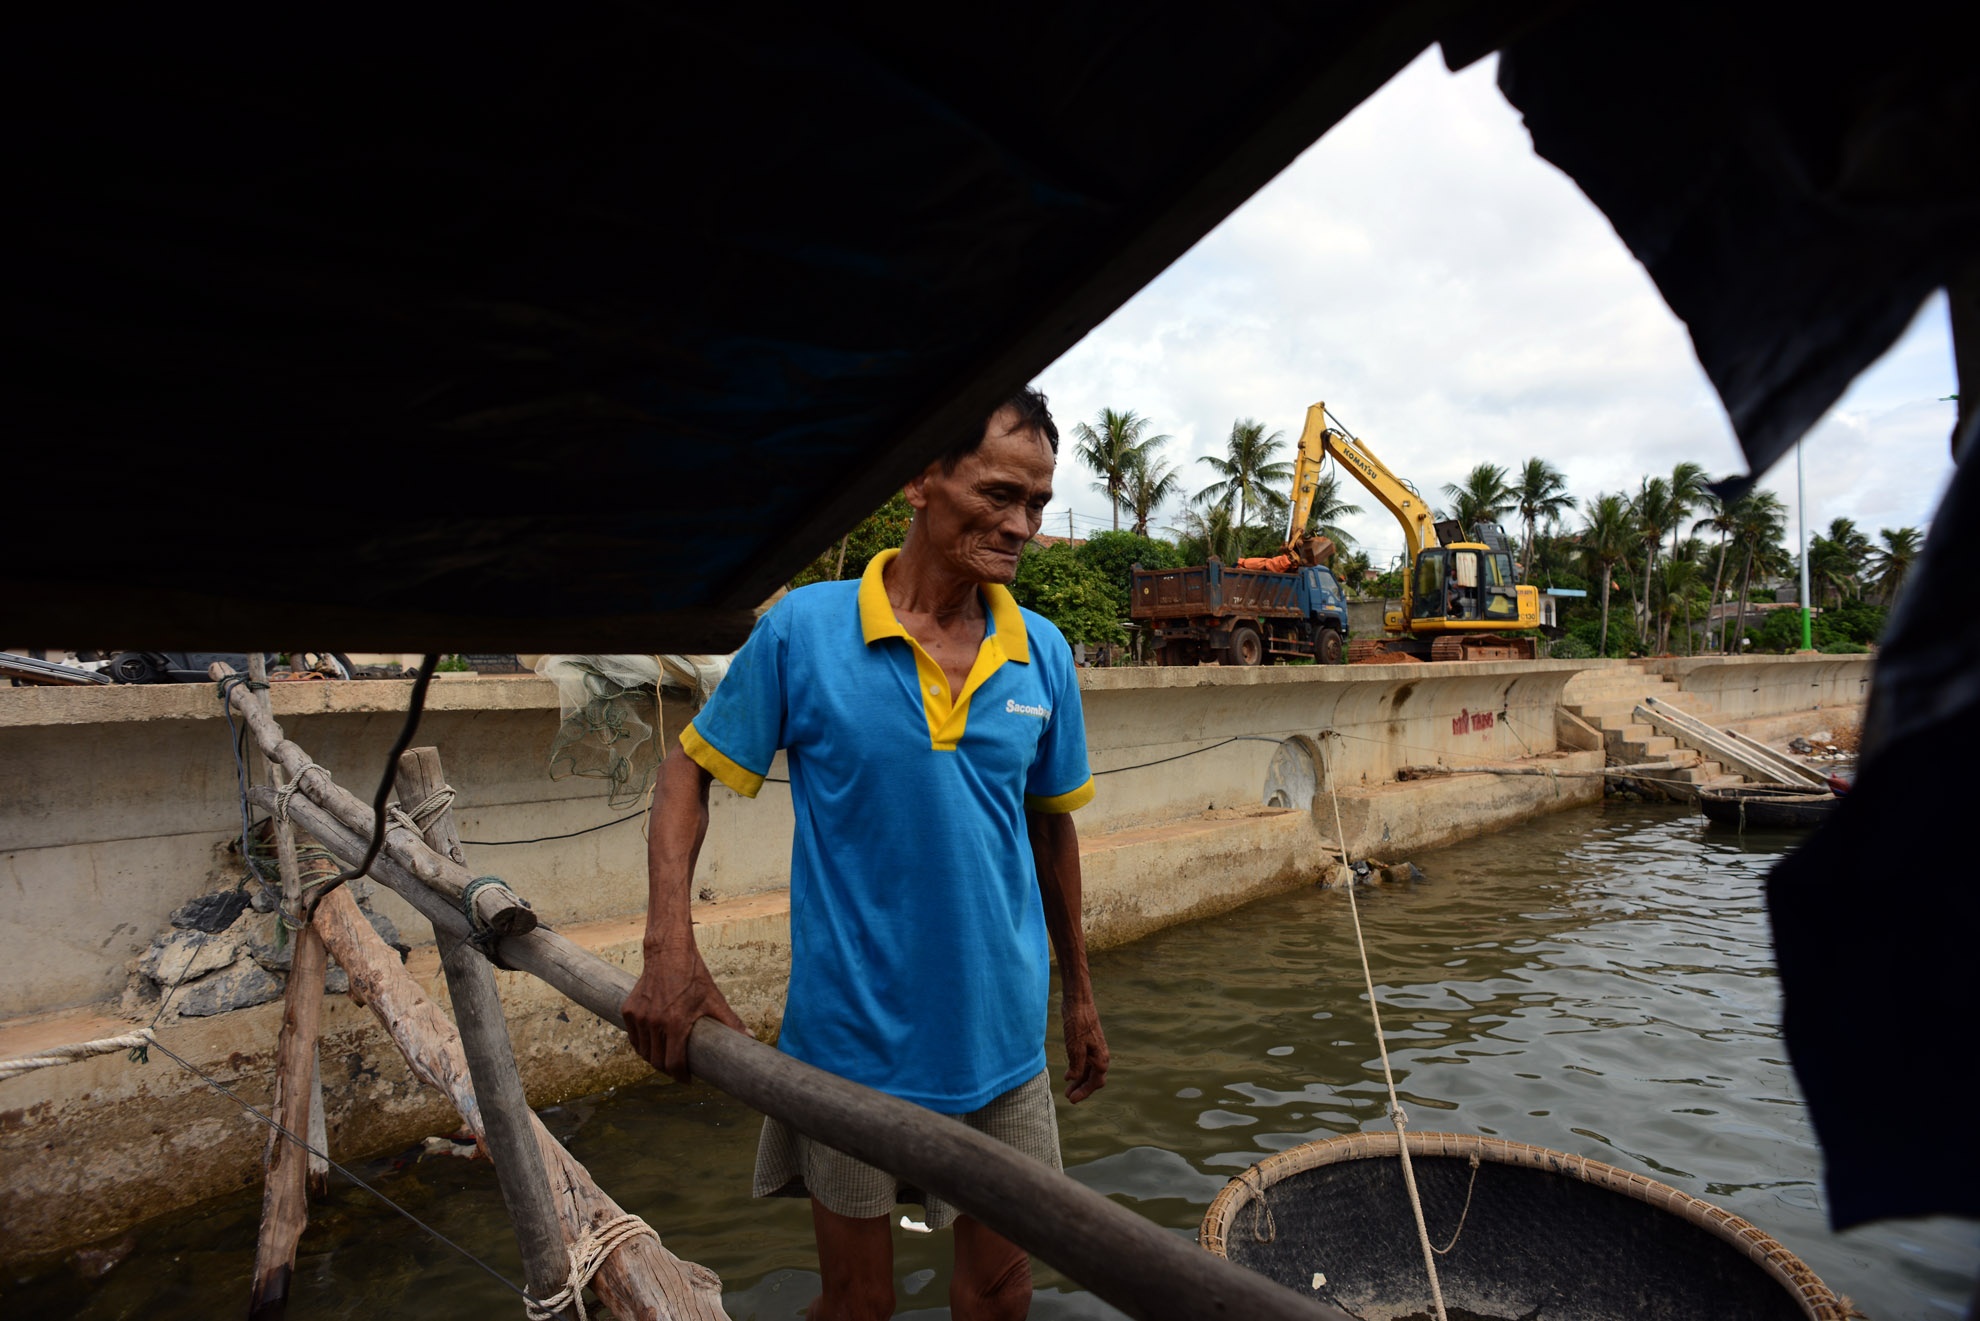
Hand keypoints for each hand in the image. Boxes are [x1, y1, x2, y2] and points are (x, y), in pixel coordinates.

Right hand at [622, 943, 749, 1083]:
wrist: (668, 953)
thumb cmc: (693, 976)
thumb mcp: (714, 999)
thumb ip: (730, 1022)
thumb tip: (751, 1038)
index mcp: (675, 1023)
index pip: (673, 1063)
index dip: (680, 1076)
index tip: (687, 1079)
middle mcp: (654, 1022)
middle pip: (656, 1061)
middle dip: (668, 1070)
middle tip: (678, 1069)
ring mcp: (639, 1017)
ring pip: (643, 1052)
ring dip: (653, 1059)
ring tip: (666, 1059)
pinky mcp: (628, 1010)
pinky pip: (633, 1038)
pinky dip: (641, 1045)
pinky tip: (652, 1046)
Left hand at [1060, 993, 1109, 1102]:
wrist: (1078, 1003)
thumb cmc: (1078, 1025)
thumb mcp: (1075, 1049)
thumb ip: (1077, 1067)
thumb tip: (1073, 1079)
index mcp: (1101, 1059)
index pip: (1095, 1083)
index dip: (1084, 1093)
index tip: (1072, 1100)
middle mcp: (1100, 1056)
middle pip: (1093, 1079)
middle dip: (1082, 1089)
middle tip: (1069, 1097)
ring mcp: (1094, 1049)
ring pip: (1088, 1071)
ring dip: (1079, 1081)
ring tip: (1067, 1089)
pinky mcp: (1087, 1043)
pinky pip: (1084, 1062)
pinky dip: (1077, 1070)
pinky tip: (1068, 1075)